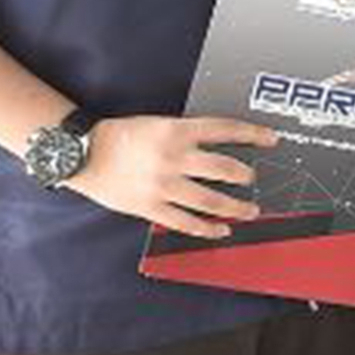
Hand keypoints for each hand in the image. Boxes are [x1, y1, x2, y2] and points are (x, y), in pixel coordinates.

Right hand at [69, 115, 279, 238]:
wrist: (83, 153)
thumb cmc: (121, 136)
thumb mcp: (159, 124)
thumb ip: (187, 136)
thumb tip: (221, 146)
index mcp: (177, 131)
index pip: (226, 130)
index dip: (253, 134)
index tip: (271, 139)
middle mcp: (174, 158)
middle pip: (225, 168)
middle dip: (246, 176)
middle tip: (254, 178)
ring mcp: (163, 185)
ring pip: (211, 201)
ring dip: (236, 208)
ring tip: (250, 210)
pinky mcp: (150, 207)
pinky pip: (186, 223)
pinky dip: (208, 229)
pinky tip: (221, 230)